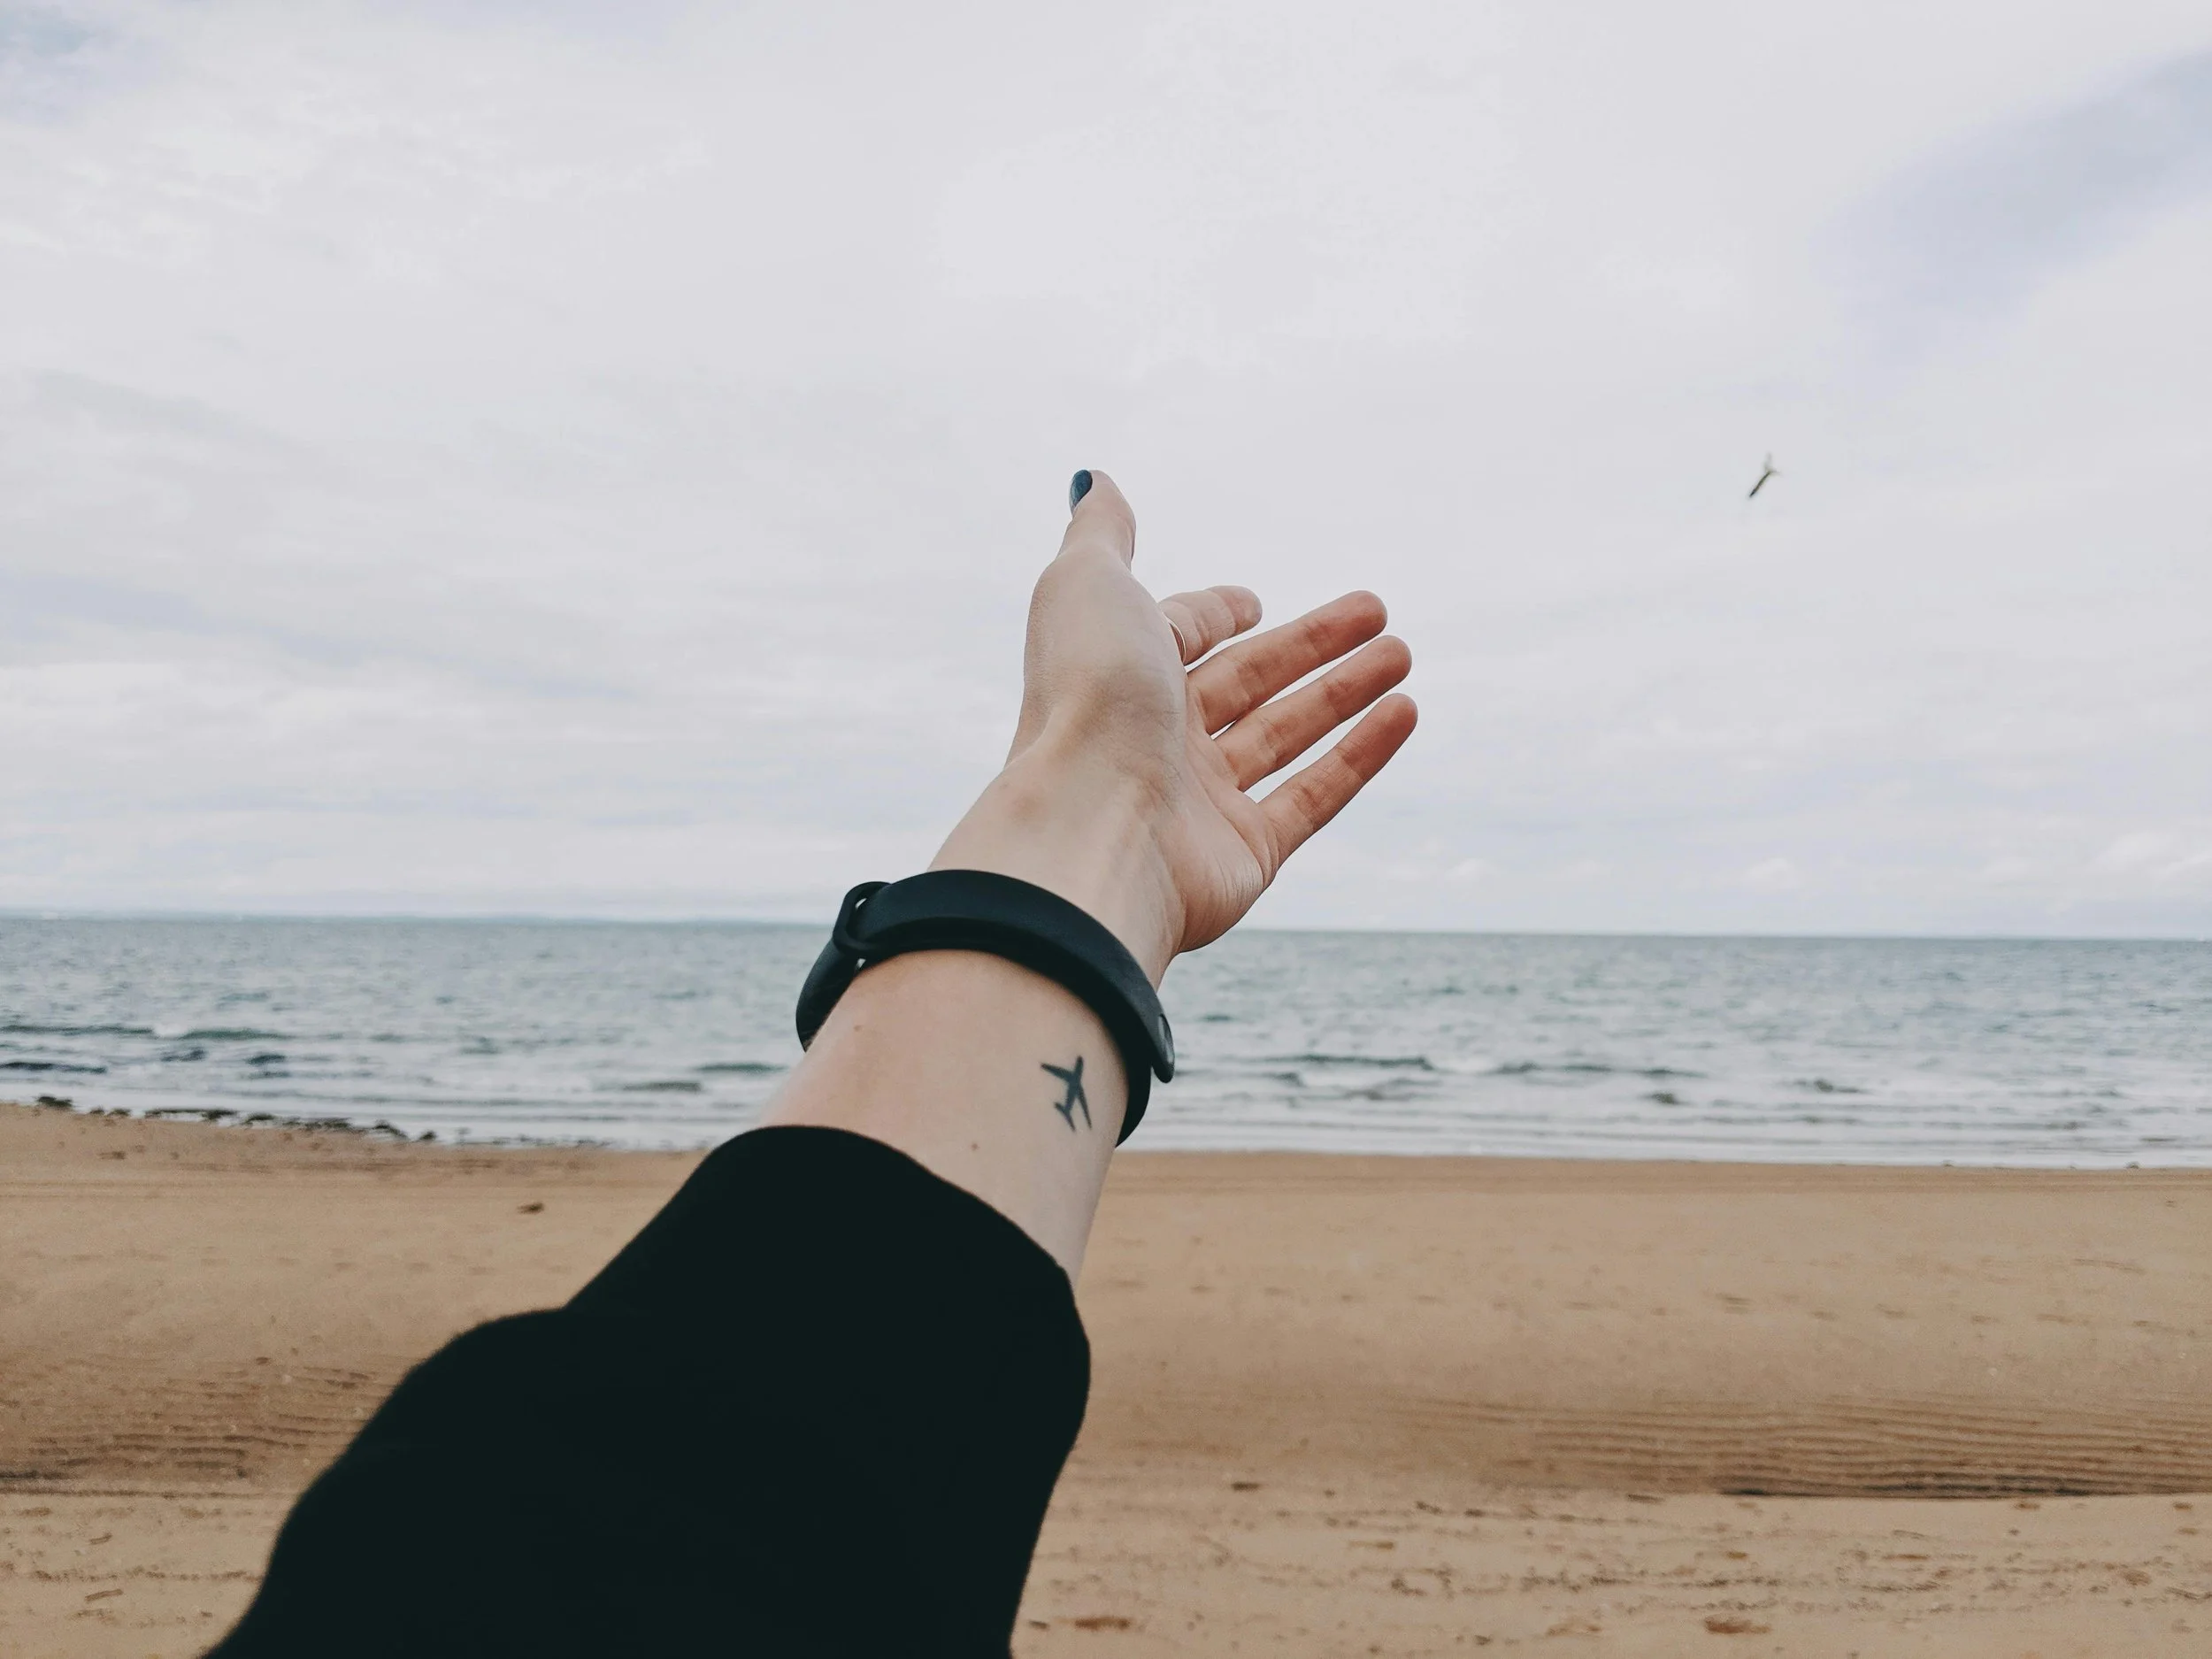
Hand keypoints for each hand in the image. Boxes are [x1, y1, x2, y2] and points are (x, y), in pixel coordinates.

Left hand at [933, 471, 1416, 980]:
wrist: (1092, 827)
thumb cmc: (1085, 697)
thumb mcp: (1088, 586)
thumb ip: (1102, 534)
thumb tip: (1095, 479)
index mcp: (1116, 674)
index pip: (1178, 637)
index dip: (1215, 613)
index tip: (1252, 602)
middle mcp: (1154, 737)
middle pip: (1246, 681)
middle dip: (1311, 642)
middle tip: (1377, 610)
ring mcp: (1200, 801)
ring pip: (1287, 734)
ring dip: (1345, 691)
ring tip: (1403, 654)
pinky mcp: (1245, 855)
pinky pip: (1314, 797)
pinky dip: (1361, 755)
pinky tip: (1404, 712)